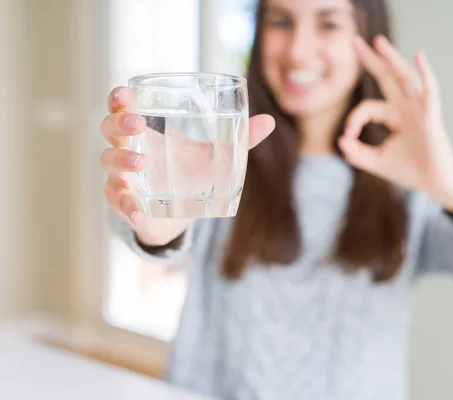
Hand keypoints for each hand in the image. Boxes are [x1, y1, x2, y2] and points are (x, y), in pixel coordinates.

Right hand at [100, 86, 274, 245]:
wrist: (182, 215)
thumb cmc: (191, 175)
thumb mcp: (216, 156)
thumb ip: (240, 140)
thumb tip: (269, 121)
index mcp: (147, 133)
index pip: (123, 109)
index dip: (118, 100)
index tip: (124, 92)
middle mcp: (128, 151)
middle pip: (110, 131)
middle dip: (119, 125)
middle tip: (137, 124)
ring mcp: (123, 177)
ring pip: (109, 163)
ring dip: (121, 161)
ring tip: (141, 163)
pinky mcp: (125, 203)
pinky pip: (119, 202)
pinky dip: (127, 207)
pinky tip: (139, 212)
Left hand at [338, 35, 452, 212]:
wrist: (434, 186)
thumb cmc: (410, 171)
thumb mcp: (376, 162)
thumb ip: (356, 153)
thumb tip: (340, 141)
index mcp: (394, 116)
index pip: (368, 108)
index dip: (354, 119)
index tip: (348, 137)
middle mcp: (406, 108)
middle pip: (386, 78)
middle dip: (371, 60)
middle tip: (354, 41)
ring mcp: (419, 109)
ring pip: (403, 78)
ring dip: (391, 58)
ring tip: (378, 41)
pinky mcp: (432, 117)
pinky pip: (430, 91)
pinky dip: (425, 73)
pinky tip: (419, 56)